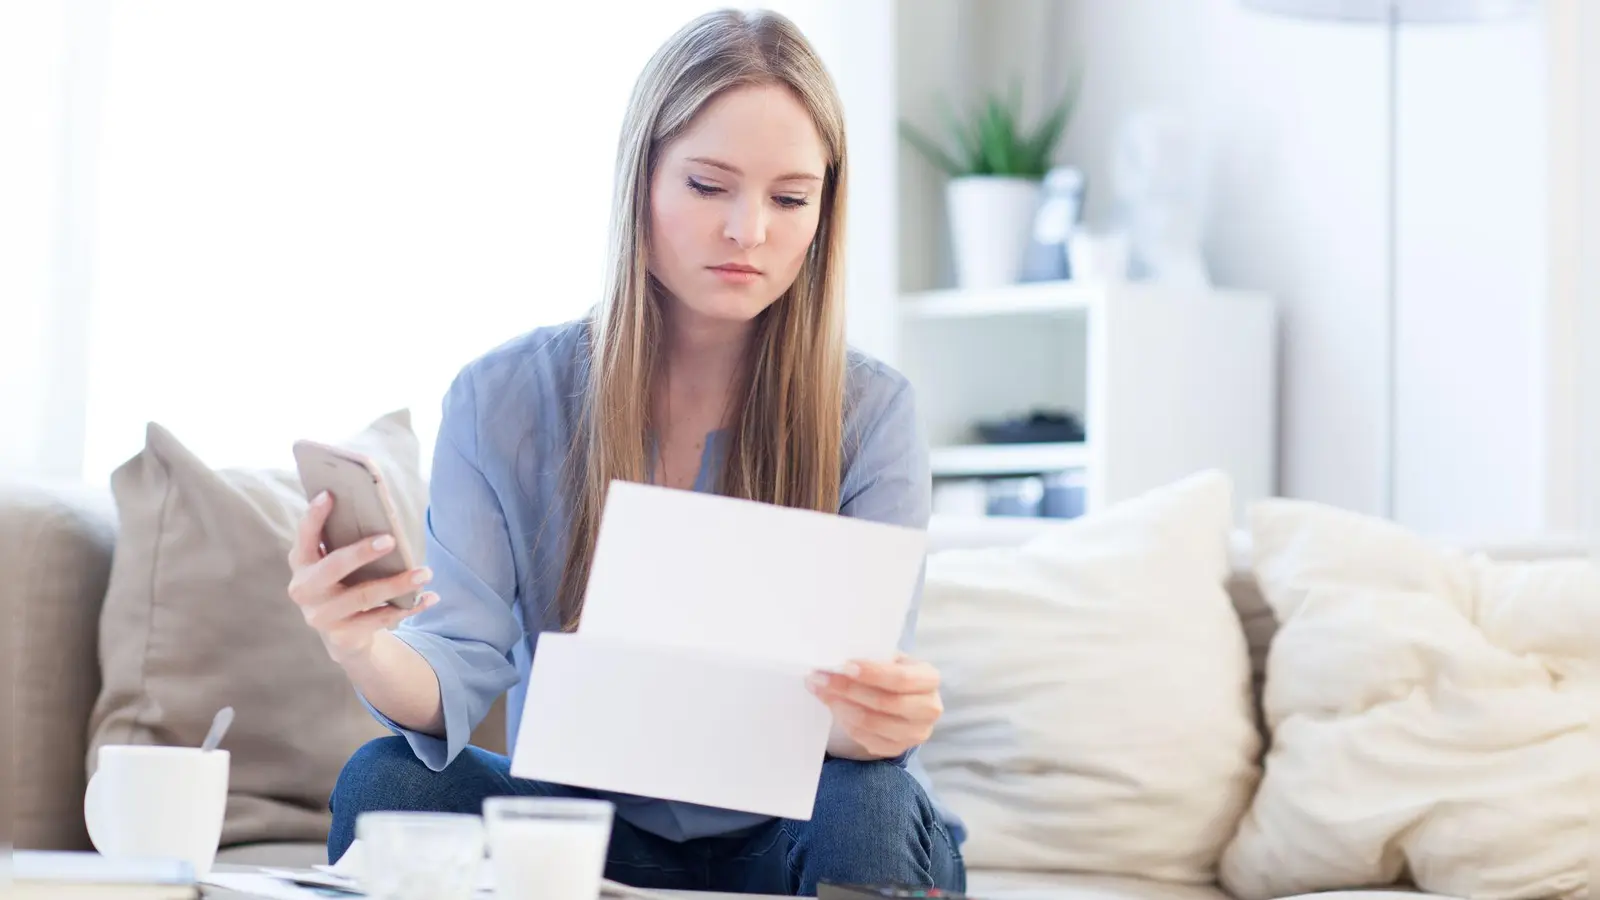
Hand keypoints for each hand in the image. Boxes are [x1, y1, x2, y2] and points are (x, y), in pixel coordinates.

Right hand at [286, 490, 436, 664]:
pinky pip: (381, 620)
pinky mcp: (342, 635)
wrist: (341, 633)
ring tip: (426, 572)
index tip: (329, 494)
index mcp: (301, 563)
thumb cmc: (343, 582)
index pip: (304, 536)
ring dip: (398, 584)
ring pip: (364, 597)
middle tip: (392, 539)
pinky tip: (429, 597)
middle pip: (334, 567)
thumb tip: (379, 508)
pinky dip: (409, 608)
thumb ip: (345, 539)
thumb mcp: (336, 562)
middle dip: (362, 553)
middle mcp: (304, 590)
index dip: (314, 516)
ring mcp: (321, 615)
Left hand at [806, 654, 943, 759]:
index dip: (872, 673)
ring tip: (821, 692)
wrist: (898, 699)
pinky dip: (847, 724)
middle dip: (848, 690)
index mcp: (929, 678)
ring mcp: (916, 733)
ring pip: (874, 724)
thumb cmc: (890, 673)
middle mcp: (929, 708)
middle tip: (819, 678)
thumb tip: (835, 663)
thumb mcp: (888, 659)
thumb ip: (870, 659)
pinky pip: (868, 740)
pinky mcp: (899, 750)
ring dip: (842, 707)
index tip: (844, 666)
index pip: (901, 678)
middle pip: (886, 703)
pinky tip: (835, 709)